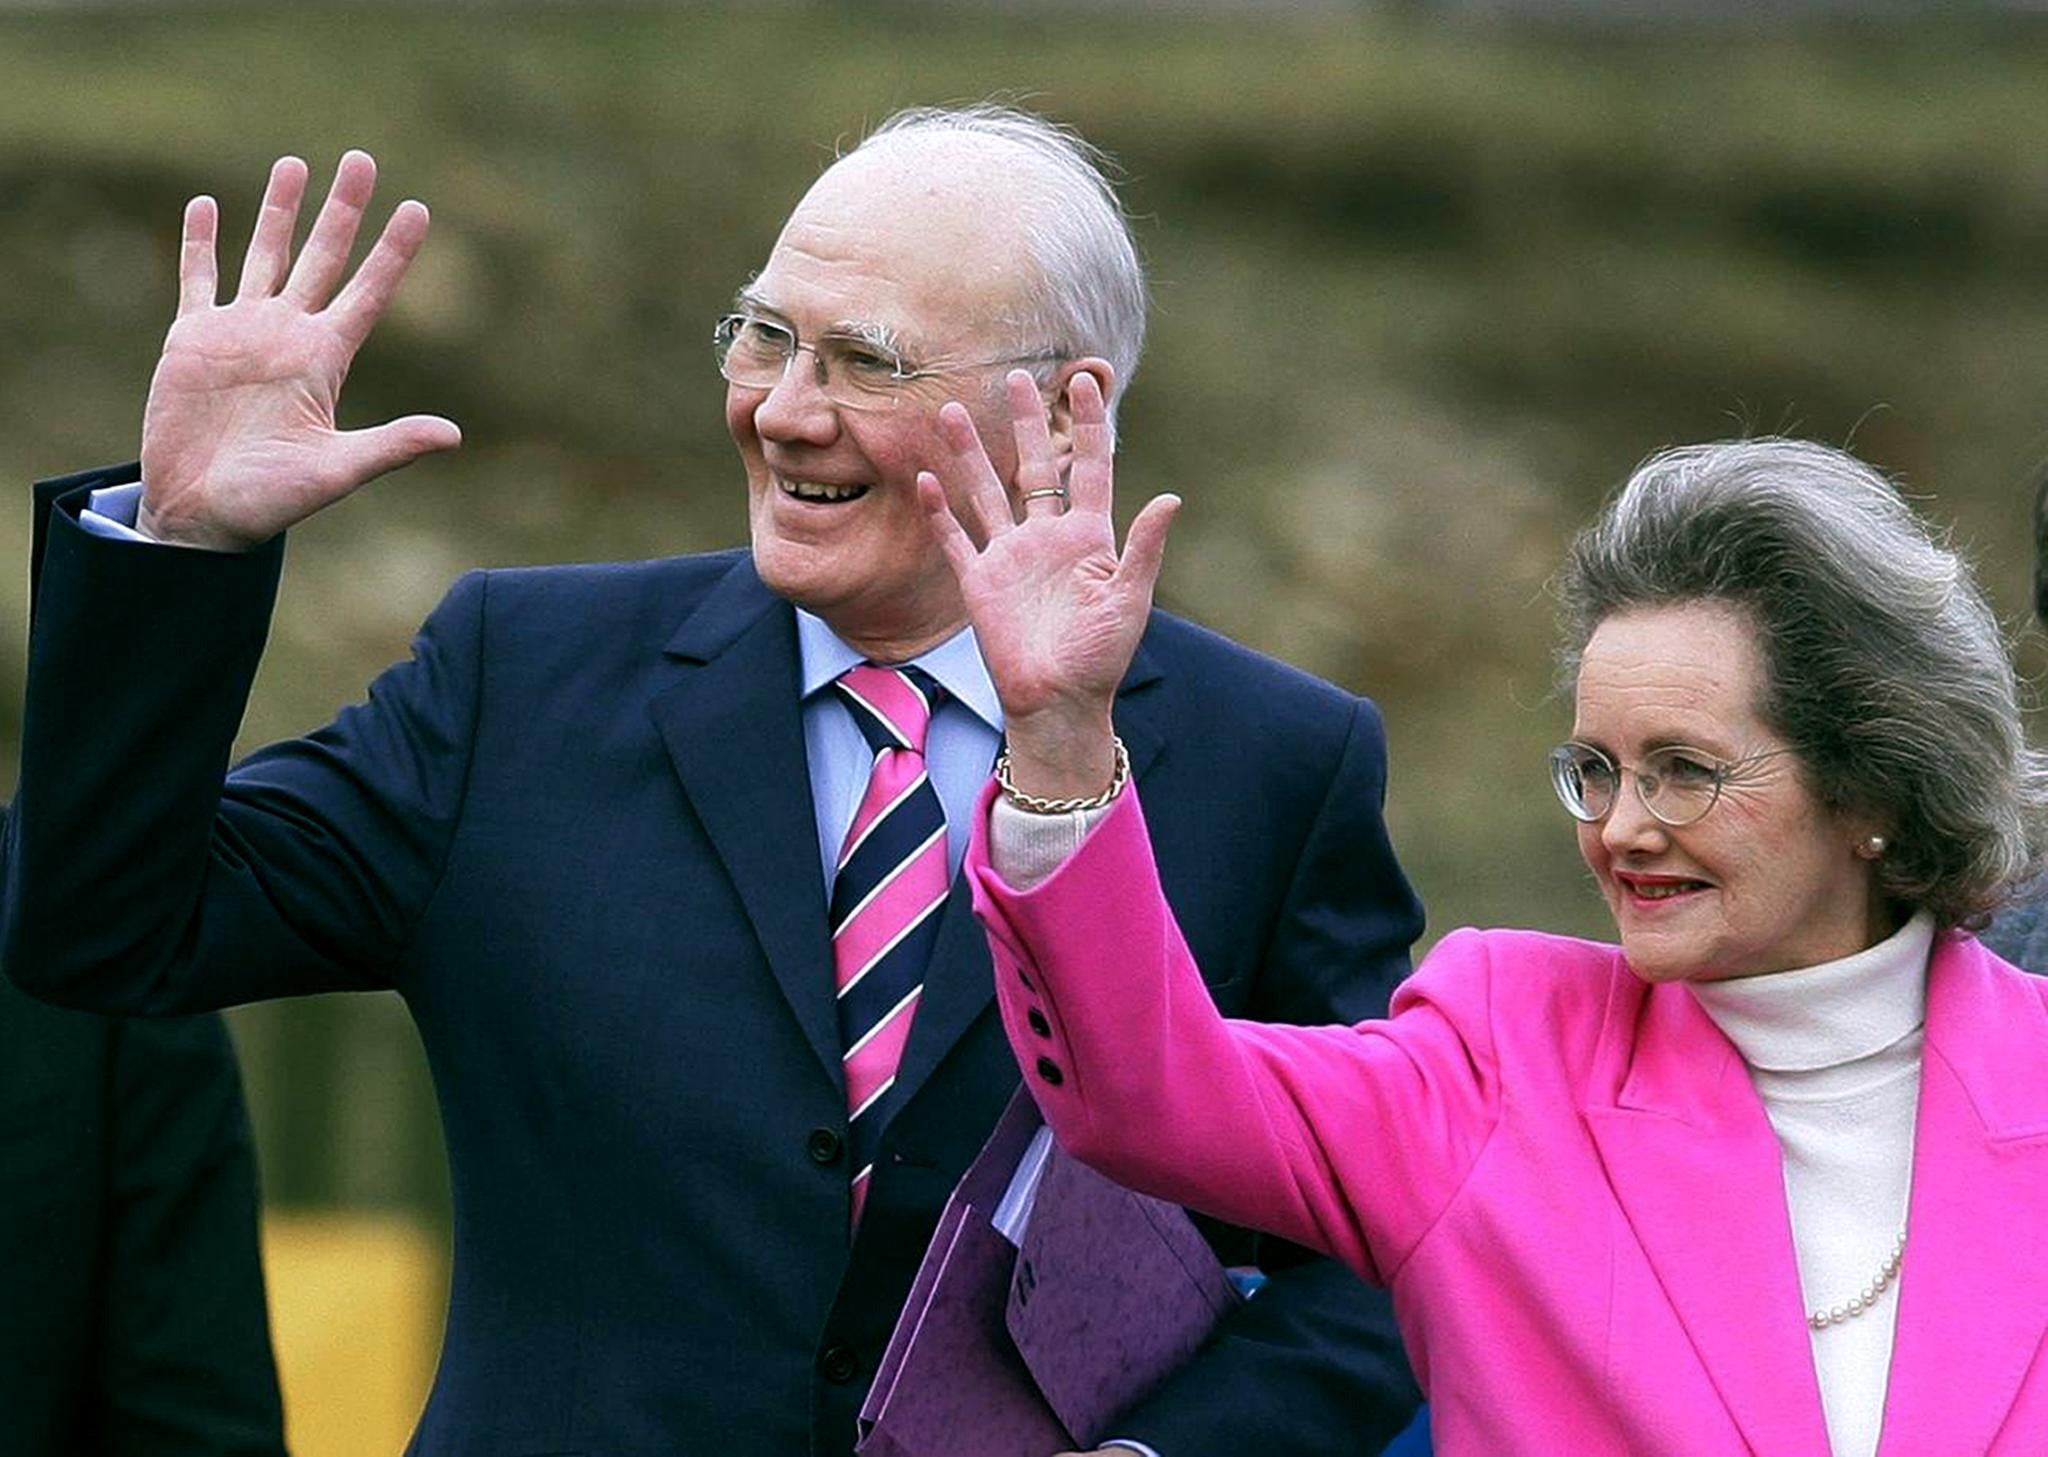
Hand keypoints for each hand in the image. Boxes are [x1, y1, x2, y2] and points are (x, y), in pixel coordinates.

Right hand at [137, 151, 460, 549]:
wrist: (202, 514)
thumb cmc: (272, 502)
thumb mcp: (337, 471)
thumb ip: (391, 446)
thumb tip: (454, 436)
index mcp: (326, 360)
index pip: (370, 292)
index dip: (393, 251)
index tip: (418, 208)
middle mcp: (289, 336)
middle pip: (322, 256)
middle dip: (342, 209)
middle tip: (361, 158)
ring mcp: (241, 332)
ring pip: (265, 255)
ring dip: (278, 210)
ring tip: (294, 163)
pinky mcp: (192, 339)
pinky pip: (198, 280)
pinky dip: (200, 243)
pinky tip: (207, 205)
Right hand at [918, 369, 1177, 798]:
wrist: (1059, 702)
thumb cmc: (1102, 657)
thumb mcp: (1130, 599)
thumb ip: (1145, 548)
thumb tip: (1170, 498)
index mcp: (1089, 537)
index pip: (1089, 468)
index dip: (1086, 426)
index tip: (1083, 381)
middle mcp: (1047, 539)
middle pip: (1033, 467)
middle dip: (1026, 423)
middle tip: (1016, 377)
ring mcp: (1010, 558)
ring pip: (985, 492)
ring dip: (970, 454)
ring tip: (953, 411)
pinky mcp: (980, 583)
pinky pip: (956, 539)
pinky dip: (940, 512)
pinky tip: (926, 479)